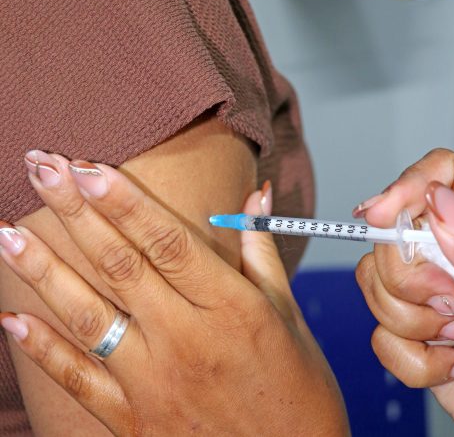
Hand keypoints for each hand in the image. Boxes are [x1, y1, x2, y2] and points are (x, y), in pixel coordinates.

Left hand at [0, 151, 347, 435]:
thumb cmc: (298, 387)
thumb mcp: (288, 313)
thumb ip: (262, 250)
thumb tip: (256, 196)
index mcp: (230, 308)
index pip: (167, 243)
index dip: (125, 203)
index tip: (89, 168)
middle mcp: (187, 340)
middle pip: (122, 265)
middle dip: (77, 213)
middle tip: (44, 170)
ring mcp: (155, 382)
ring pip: (89, 317)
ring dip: (44, 272)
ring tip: (7, 232)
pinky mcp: (136, 419)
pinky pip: (81, 380)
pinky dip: (42, 350)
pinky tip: (11, 319)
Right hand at [354, 148, 453, 435]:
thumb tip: (439, 199)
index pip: (439, 176)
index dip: (405, 186)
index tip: (378, 214)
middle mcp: (451, 253)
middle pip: (391, 234)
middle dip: (413, 282)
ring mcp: (426, 291)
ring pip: (374, 282)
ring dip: (414, 324)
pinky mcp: (408, 328)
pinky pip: (377, 330)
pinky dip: (413, 359)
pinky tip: (452, 361)